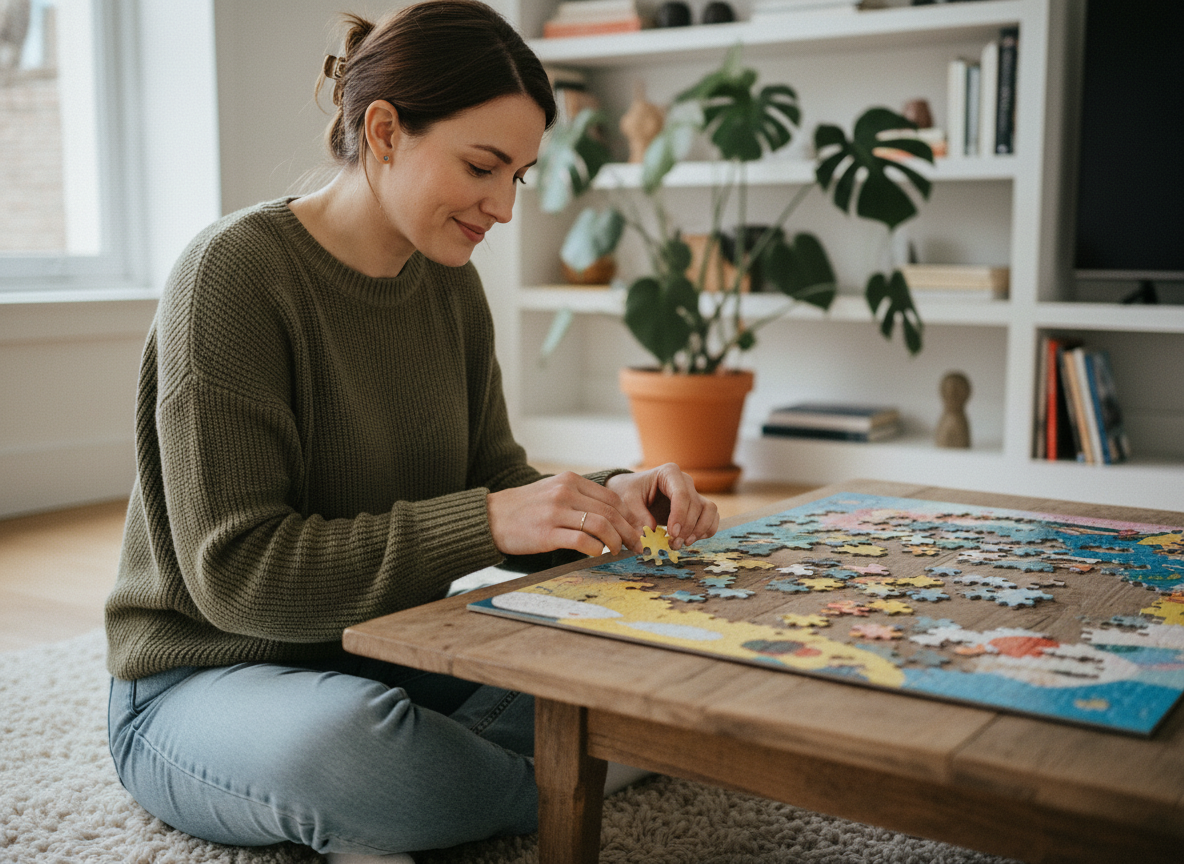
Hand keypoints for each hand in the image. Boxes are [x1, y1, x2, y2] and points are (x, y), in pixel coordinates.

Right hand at [487, 472, 642, 557]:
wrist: (491, 517)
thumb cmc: (524, 508)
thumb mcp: (552, 491)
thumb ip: (578, 498)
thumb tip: (609, 517)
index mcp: (569, 480)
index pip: (611, 497)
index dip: (628, 516)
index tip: (634, 530)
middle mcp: (565, 492)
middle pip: (610, 512)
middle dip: (628, 531)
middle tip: (635, 546)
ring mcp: (555, 512)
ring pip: (600, 525)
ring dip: (616, 541)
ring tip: (619, 551)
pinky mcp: (546, 532)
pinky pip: (582, 541)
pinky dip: (596, 548)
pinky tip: (598, 553)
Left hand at [605, 464, 718, 549]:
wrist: (633, 492)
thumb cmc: (630, 491)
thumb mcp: (627, 500)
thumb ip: (638, 516)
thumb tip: (649, 536)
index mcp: (669, 473)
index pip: (681, 494)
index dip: (679, 515)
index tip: (672, 533)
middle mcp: (685, 481)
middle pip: (696, 505)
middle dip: (686, 528)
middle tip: (673, 544)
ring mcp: (694, 493)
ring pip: (710, 510)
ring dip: (699, 530)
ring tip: (682, 544)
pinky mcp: (698, 507)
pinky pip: (712, 518)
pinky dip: (706, 531)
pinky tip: (691, 540)